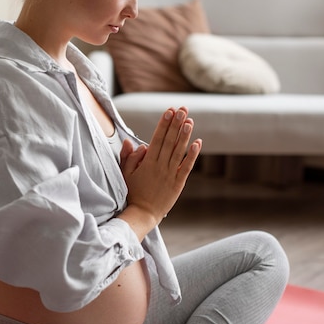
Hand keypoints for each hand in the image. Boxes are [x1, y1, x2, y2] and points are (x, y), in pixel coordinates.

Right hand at [119, 107, 201, 239]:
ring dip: (185, 135)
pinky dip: (192, 155)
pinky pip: (186, 166)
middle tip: (182, 109)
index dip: (164, 124)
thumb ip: (128, 157)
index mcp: (147, 163)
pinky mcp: (178, 183)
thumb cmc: (133, 193)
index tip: (169, 111)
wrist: (143, 213)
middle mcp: (160, 166)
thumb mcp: (125, 174)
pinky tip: (198, 142)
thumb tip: (132, 142)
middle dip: (176, 124)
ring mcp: (170, 175)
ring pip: (179, 151)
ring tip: (189, 121)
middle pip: (169, 141)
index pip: (157, 139)